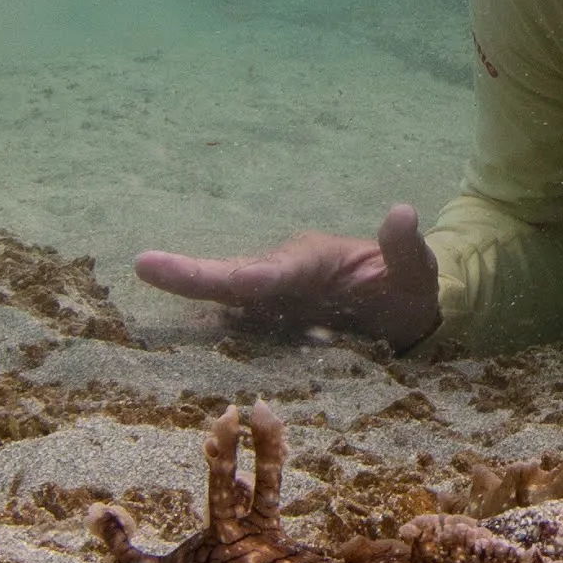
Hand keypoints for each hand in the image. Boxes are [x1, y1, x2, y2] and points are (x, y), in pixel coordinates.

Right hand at [134, 204, 440, 347]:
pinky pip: (230, 327)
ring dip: (186, 296)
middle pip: (233, 279)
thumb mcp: (419, 271)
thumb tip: (403, 214)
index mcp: (314, 262)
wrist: (402, 309)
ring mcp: (269, 302)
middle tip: (145, 264)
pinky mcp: (265, 327)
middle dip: (192, 276)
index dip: (256, 276)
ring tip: (143, 286)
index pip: (280, 270)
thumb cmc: (409, 288)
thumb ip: (407, 249)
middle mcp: (282, 276)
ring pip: (223, 302)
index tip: (238, 281)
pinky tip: (165, 349)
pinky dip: (199, 333)